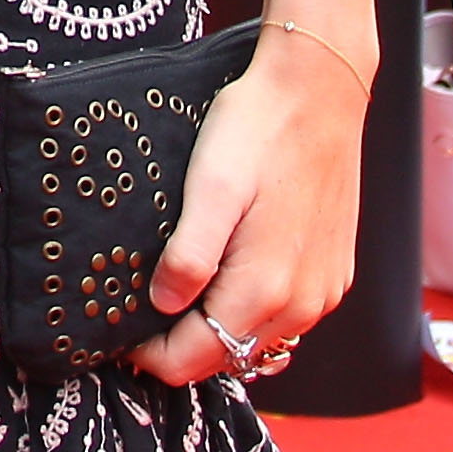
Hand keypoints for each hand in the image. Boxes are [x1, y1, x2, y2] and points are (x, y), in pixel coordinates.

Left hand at [132, 19, 369, 388]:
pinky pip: (286, 316)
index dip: (151, 357)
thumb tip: (164, 307)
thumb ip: (188, 257)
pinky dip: (251, 313)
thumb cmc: (259, 130)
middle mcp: (302, 303)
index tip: (119, 334)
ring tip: (176, 298)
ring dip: (217, 332)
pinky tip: (225, 279)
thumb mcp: (209, 187)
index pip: (196, 360)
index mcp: (265, 289)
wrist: (321, 91)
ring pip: (258, 341)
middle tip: (138, 319)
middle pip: (228, 357)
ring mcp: (323, 290)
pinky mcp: (333, 272)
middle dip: (181, 348)